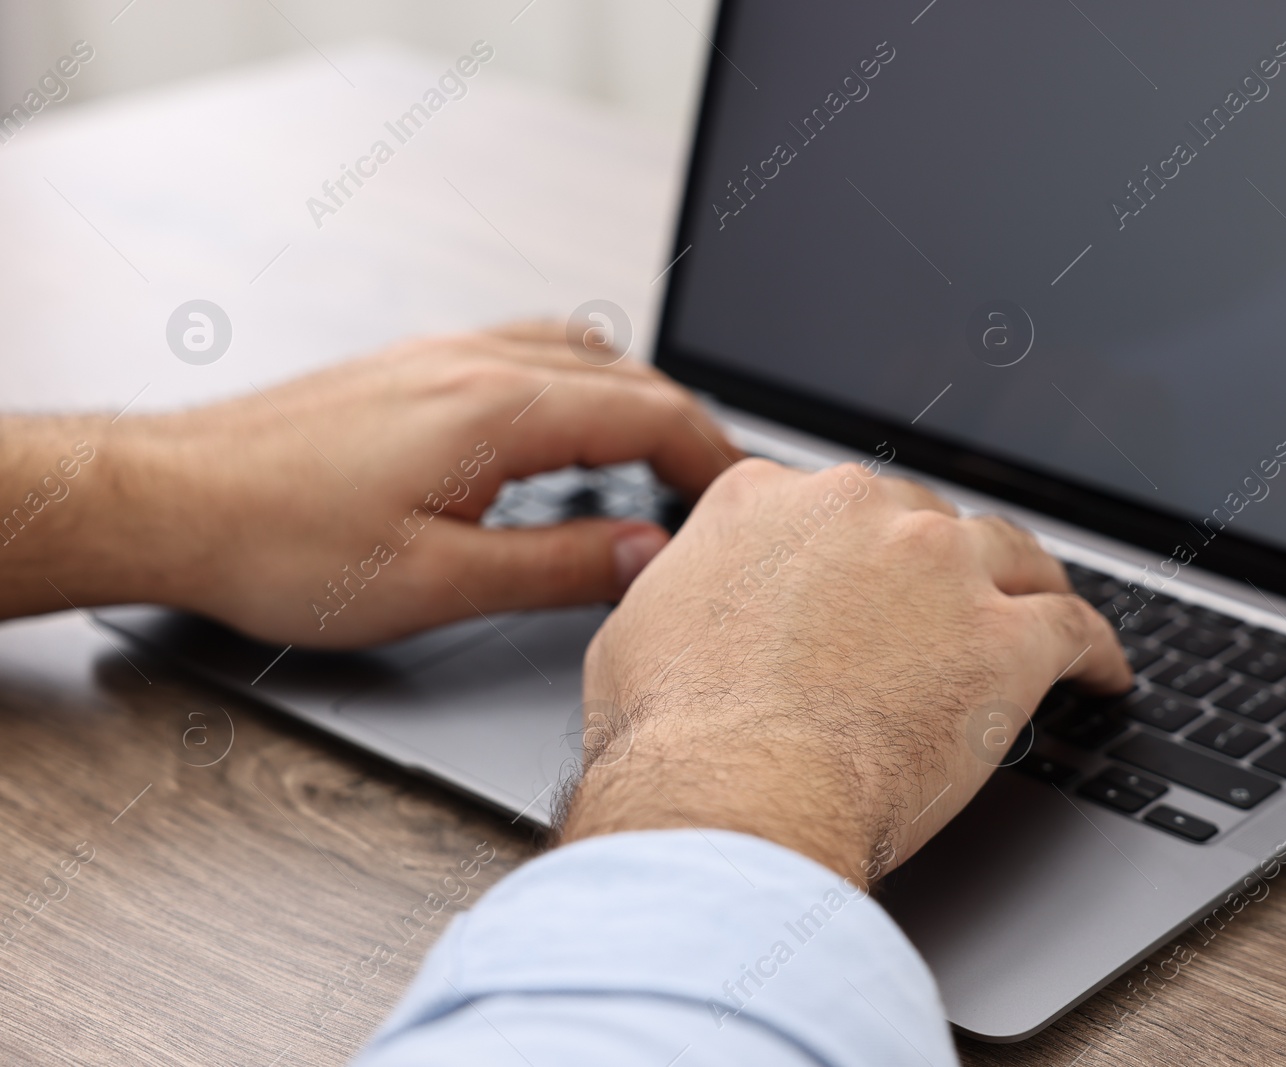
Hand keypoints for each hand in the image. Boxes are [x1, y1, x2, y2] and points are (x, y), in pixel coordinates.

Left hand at [0, 322, 738, 646]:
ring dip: (637, 402)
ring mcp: (443, 355)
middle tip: (720, 493)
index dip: (714, 460)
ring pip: (582, 355)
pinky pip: (531, 353)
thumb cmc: (281, 545)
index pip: (651, 416)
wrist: (170, 500)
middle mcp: (477, 362)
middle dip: (691, 431)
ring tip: (660, 464)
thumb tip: (649, 554)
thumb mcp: (439, 582)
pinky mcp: (413, 367)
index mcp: (498, 410)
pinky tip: (569, 432)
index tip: (745, 502)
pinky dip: (582, 387)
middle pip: (628, 377)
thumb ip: (560, 564)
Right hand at [561, 459, 1132, 880]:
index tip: (870, 574)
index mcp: (767, 500)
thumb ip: (681, 589)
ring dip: (1030, 582)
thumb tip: (679, 589)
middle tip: (947, 609)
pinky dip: (1098, 648)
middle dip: (938, 565)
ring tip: (1046, 609)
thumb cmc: (673, 731)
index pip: (833, 507)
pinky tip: (1104, 672)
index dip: (856, 547)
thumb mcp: (639, 630)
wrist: (732, 793)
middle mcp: (858, 511)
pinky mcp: (1004, 637)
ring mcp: (939, 567)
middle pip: (924, 523)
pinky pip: (1076, 626)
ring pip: (1010, 555)